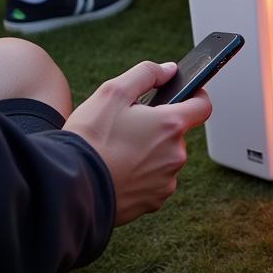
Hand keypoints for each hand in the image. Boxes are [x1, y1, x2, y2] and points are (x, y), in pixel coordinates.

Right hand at [64, 61, 212, 225]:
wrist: (69, 187)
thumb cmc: (90, 138)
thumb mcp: (112, 93)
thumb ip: (146, 74)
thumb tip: (169, 70)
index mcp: (171, 125)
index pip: (203, 106)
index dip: (196, 97)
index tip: (185, 94)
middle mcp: (176, 154)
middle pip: (177, 134)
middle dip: (158, 128)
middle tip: (128, 128)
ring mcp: (166, 181)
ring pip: (165, 159)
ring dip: (149, 153)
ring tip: (118, 152)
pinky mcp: (153, 202)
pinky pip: (154, 182)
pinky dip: (141, 176)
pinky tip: (118, 173)